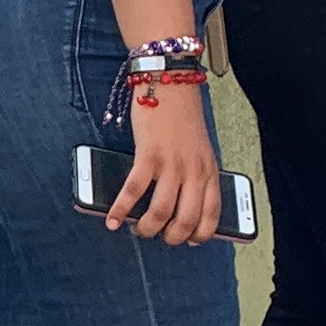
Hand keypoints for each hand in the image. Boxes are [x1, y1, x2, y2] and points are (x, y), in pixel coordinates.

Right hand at [106, 77, 222, 243]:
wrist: (170, 84)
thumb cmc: (181, 118)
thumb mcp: (199, 150)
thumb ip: (195, 175)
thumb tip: (178, 204)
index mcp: (210, 171)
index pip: (212, 215)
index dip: (200, 234)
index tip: (189, 241)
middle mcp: (194, 171)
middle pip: (185, 221)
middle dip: (170, 237)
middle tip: (158, 235)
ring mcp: (172, 165)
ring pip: (160, 212)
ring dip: (146, 228)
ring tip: (138, 229)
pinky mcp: (149, 156)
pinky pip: (133, 191)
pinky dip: (120, 210)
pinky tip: (113, 220)